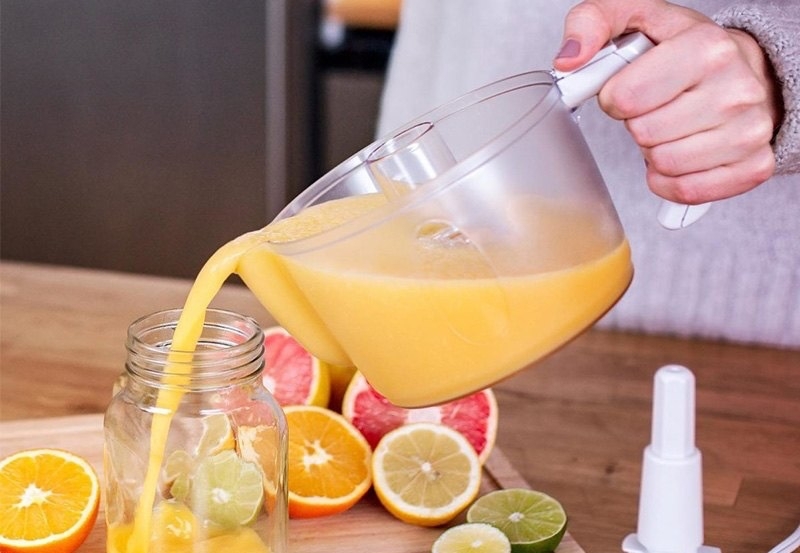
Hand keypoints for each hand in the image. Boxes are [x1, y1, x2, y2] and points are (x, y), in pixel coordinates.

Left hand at [553, 0, 782, 203]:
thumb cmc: (686, 47)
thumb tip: (569, 58)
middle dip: (637, 122)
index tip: (629, 87)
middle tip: (656, 105)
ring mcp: (750, 131)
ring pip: (664, 164)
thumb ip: (592, 23)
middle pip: (644, 134)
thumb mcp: (636, 16)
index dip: (615, 97)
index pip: (627, 98)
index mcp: (707, 48)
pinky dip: (672, 179)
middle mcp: (737, 89)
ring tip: (672, 125)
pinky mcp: (753, 166)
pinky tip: (680, 152)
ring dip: (655, 150)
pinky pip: (687, 191)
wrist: (746, 67)